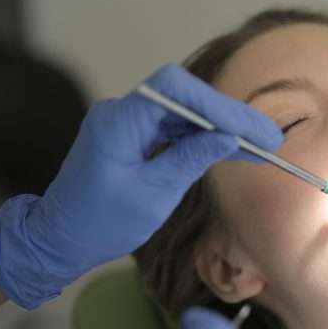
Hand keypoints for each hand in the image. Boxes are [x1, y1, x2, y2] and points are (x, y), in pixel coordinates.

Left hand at [0, 64, 281, 308]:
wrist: (59, 239)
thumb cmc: (100, 222)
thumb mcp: (153, 194)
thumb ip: (190, 159)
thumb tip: (227, 137)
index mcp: (119, 121)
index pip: (175, 89)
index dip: (217, 103)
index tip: (250, 128)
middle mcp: (122, 112)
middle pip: (184, 97)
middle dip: (228, 116)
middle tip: (268, 138)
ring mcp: (127, 123)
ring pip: (183, 113)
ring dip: (221, 128)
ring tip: (260, 147)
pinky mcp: (132, 137)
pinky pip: (173, 128)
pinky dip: (203, 138)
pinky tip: (232, 149)